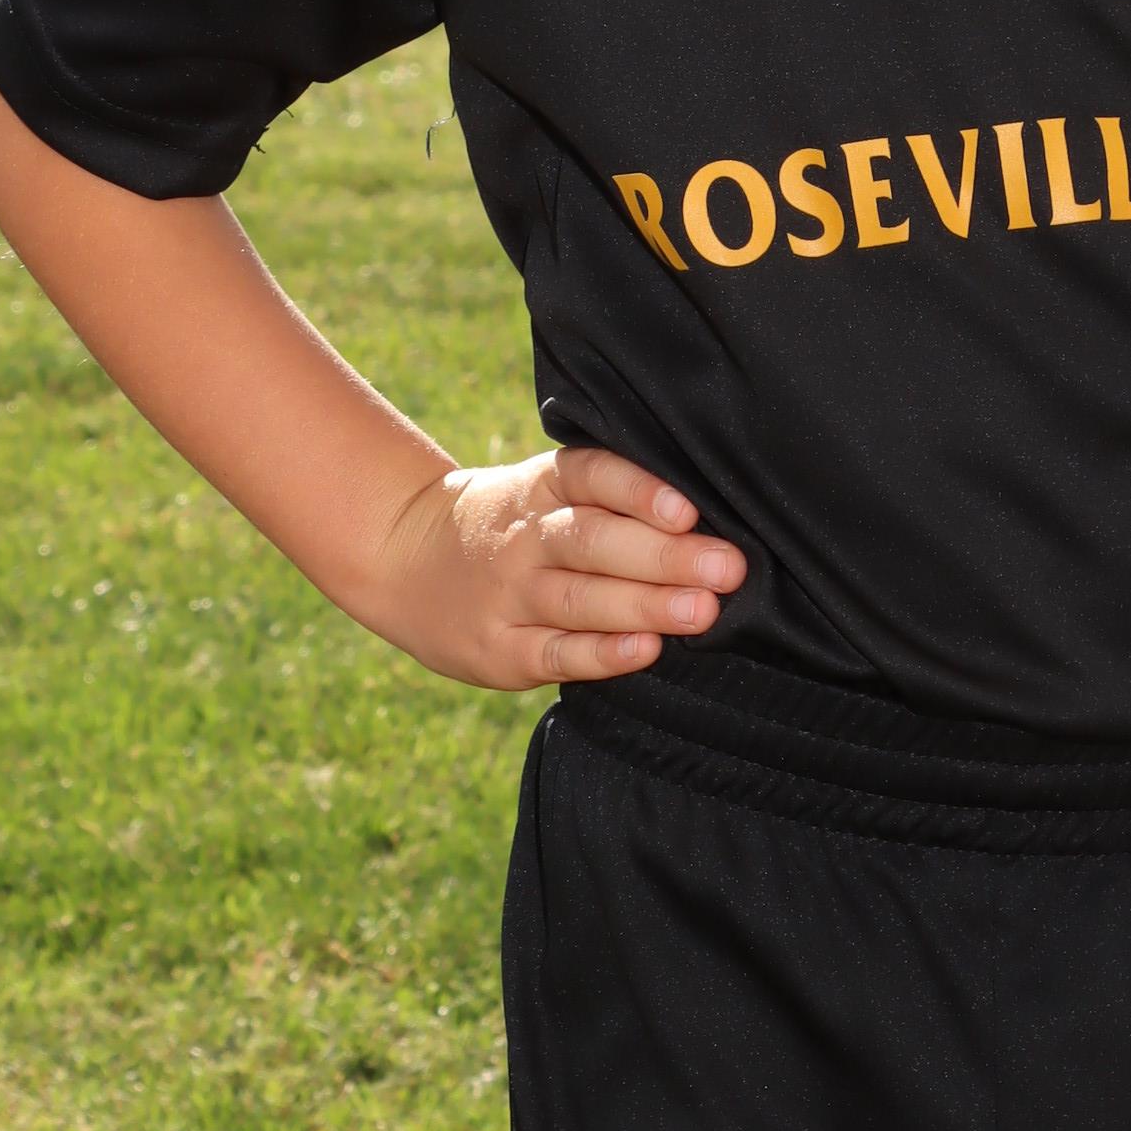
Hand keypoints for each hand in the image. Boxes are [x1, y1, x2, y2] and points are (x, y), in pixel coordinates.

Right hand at [358, 443, 745, 693]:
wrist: (401, 559)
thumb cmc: (509, 525)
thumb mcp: (541, 491)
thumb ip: (610, 499)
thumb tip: (708, 526)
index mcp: (541, 487)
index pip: (591, 477)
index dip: (639, 491)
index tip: (686, 510)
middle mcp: (526, 538)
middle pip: (595, 543)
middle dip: (666, 556)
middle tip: (728, 567)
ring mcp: (509, 596)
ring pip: (581, 600)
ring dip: (646, 605)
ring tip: (703, 610)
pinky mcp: (500, 650)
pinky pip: (557, 653)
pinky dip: (603, 653)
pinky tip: (646, 650)